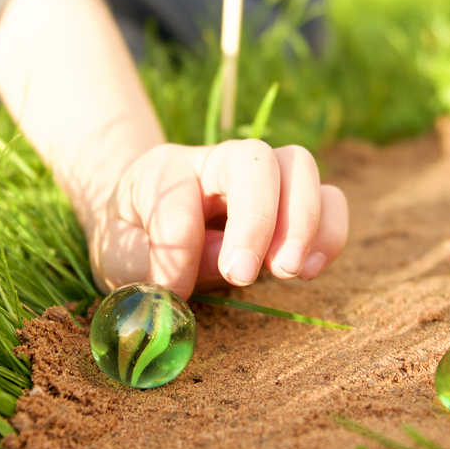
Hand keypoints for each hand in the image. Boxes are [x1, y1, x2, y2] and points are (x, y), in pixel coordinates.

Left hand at [85, 139, 348, 296]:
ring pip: (299, 166)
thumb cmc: (132, 244)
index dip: (179, 247)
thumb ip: (152, 261)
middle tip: (242, 275)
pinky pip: (330, 200)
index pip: (179, 194)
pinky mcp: (292, 203)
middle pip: (253, 158)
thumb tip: (209, 264)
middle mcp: (217, 161)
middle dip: (256, 218)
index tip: (174, 289)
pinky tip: (309, 271)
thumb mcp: (119, 257)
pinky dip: (329, 234)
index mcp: (164, 169)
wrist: (146, 230)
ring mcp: (260, 178)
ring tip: (287, 272)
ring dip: (302, 221)